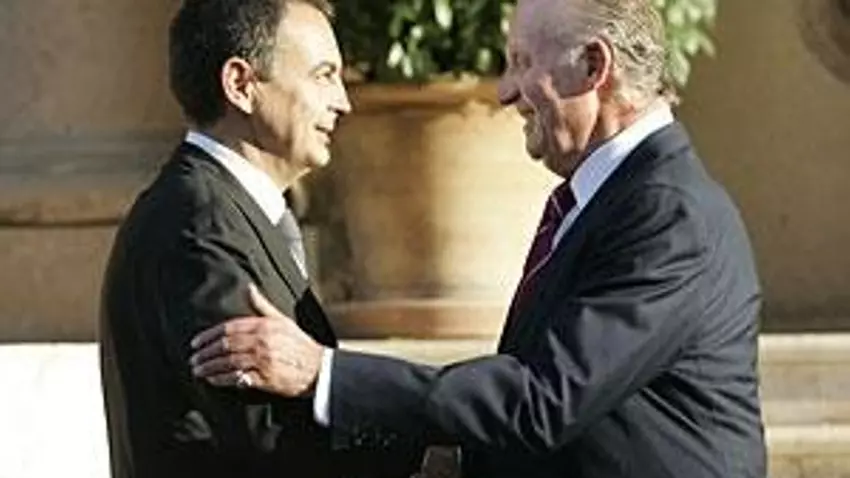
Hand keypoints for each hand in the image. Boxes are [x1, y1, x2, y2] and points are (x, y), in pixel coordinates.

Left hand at [189, 284, 324, 396]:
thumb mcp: (283, 321)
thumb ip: (262, 306)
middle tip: (193, 358)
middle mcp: (262, 341)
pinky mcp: (264, 378)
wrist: (318, 368)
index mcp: (264, 326)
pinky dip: (222, 379)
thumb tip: (249, 288)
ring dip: (209, 367)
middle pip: (225, 345)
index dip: (209, 335)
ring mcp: (263, 360)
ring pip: (228, 362)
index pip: (229, 328)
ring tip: (198, 370)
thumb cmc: (300, 344)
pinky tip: (212, 380)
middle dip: (206, 352)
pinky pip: (237, 378)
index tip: (196, 342)